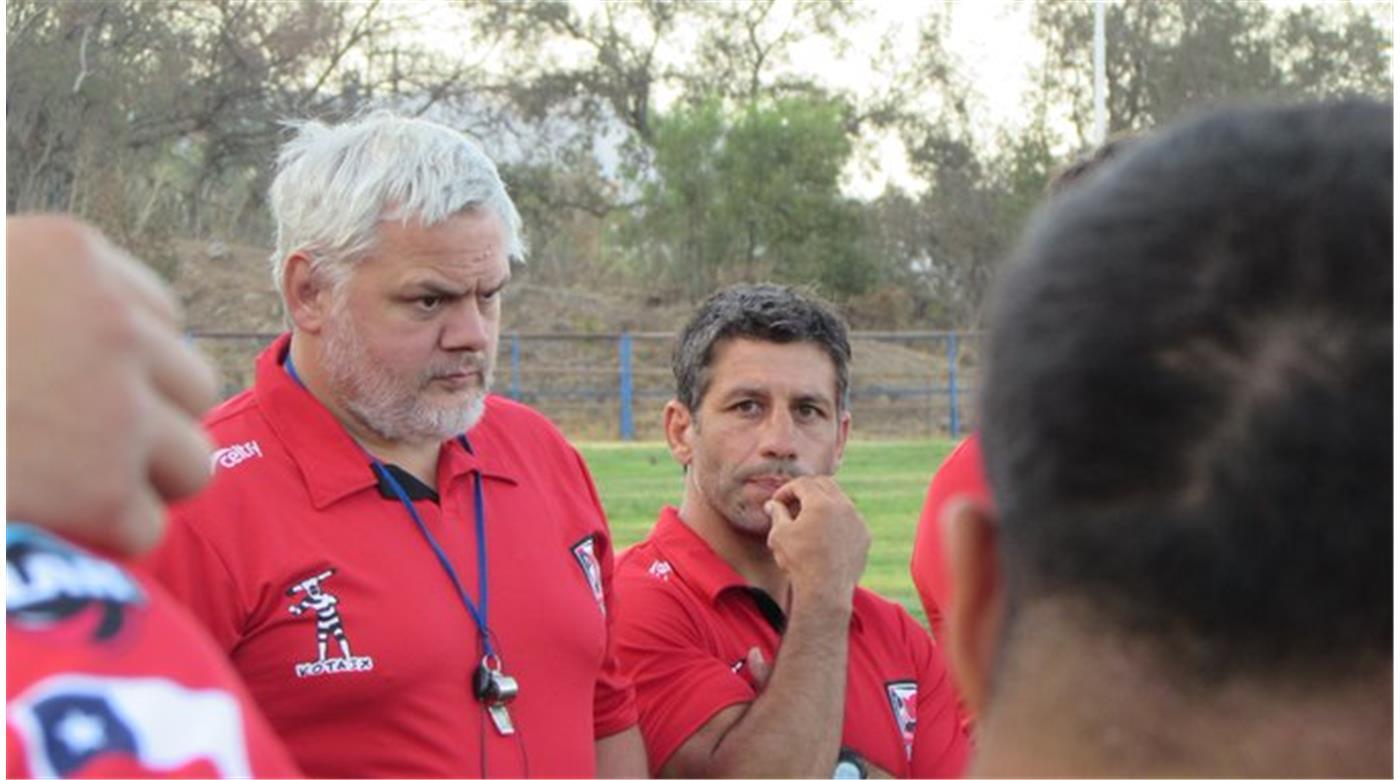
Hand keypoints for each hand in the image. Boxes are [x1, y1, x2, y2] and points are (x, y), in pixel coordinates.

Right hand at [7, 215, 217, 554]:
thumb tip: (97, 335)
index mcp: (74, 254)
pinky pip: (148, 524)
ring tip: (72, 490)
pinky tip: (46, 528)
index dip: (119, 365)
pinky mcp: (103, 487)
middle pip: (191, 386)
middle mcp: (113, 323)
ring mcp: (115, 405)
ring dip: (141, 484)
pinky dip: (101, 541)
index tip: (63, 387)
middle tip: (79, 447)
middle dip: (147, 423)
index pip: (158, 317)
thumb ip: (33, 298)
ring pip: (191, 460)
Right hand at [764, 476, 869, 608]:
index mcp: (820, 502)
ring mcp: (857, 521)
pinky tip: (825, 535)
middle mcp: (843, 506)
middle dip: (806, 490)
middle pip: (824, 484)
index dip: (786, 490)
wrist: (826, 590)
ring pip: (840, 501)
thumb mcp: (780, 535)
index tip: (777, 502)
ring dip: (823, 504)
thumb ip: (776, 514)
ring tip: (809, 520)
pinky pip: (850, 520)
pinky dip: (837, 520)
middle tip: (793, 504)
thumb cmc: (799, 562)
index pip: (802, 483)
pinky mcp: (864, 536)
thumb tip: (772, 504)